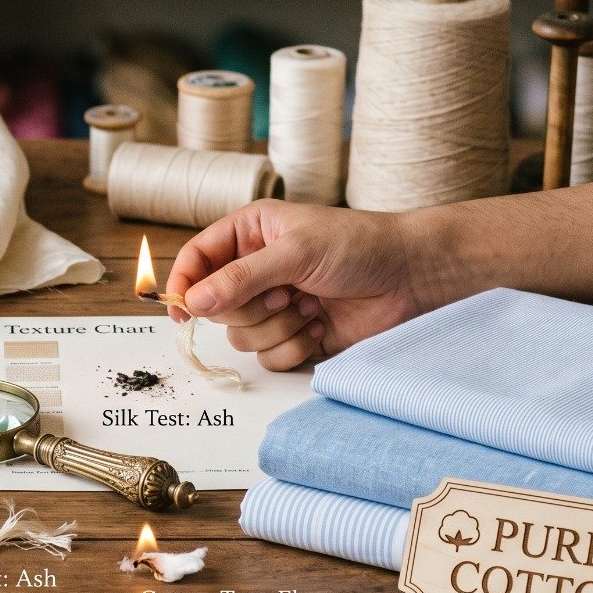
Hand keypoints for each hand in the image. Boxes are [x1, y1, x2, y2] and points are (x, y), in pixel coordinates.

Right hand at [165, 199, 436, 370]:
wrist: (412, 278)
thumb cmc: (359, 246)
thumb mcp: (295, 252)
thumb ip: (241, 278)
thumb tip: (194, 301)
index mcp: (250, 234)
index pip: (198, 259)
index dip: (184, 283)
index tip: (180, 310)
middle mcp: (256, 270)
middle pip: (216, 306)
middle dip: (250, 307)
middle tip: (285, 293)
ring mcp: (275, 306)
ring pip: (241, 337)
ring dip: (276, 328)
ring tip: (310, 307)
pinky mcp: (294, 336)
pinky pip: (268, 358)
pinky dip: (294, 347)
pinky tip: (320, 326)